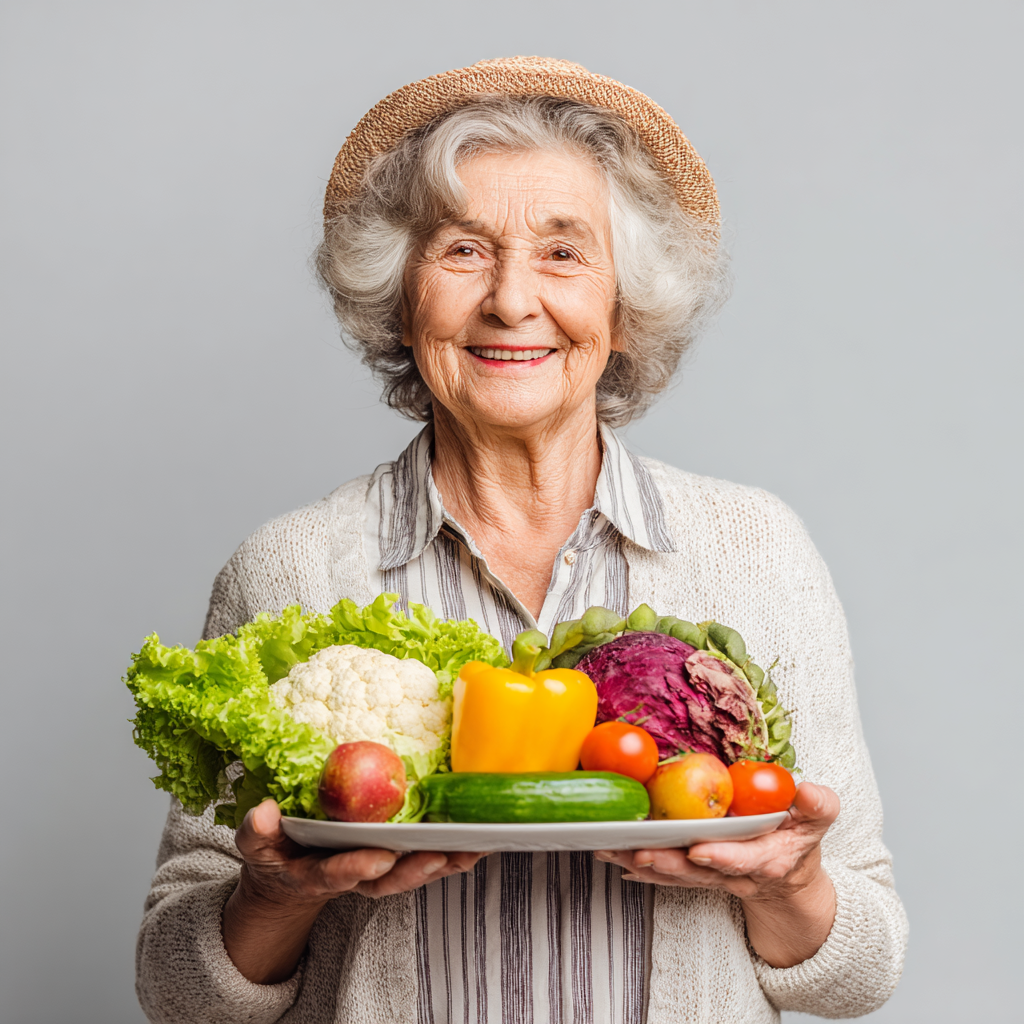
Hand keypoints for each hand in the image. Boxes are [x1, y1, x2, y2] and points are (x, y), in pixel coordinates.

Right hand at [223, 799, 482, 982]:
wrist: (291, 879)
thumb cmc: (276, 855)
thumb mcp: (257, 845)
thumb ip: (257, 831)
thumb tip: (263, 812)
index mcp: (317, 873)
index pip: (337, 873)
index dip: (357, 868)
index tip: (378, 858)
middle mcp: (353, 877)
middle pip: (386, 881)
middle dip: (413, 871)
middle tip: (439, 856)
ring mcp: (376, 873)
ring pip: (412, 874)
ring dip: (443, 864)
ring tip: (473, 849)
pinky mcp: (394, 863)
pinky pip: (425, 861)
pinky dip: (452, 855)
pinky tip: (478, 843)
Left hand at [595, 782, 839, 966]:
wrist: (789, 880)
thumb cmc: (798, 842)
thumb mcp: (818, 821)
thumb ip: (818, 806)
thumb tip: (808, 789)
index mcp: (766, 860)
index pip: (742, 861)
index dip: (721, 857)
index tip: (699, 849)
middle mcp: (734, 874)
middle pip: (697, 872)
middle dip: (668, 863)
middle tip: (640, 851)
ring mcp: (712, 877)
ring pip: (675, 874)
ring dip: (643, 864)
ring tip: (612, 850)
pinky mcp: (694, 875)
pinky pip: (665, 875)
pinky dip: (640, 869)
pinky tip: (615, 858)